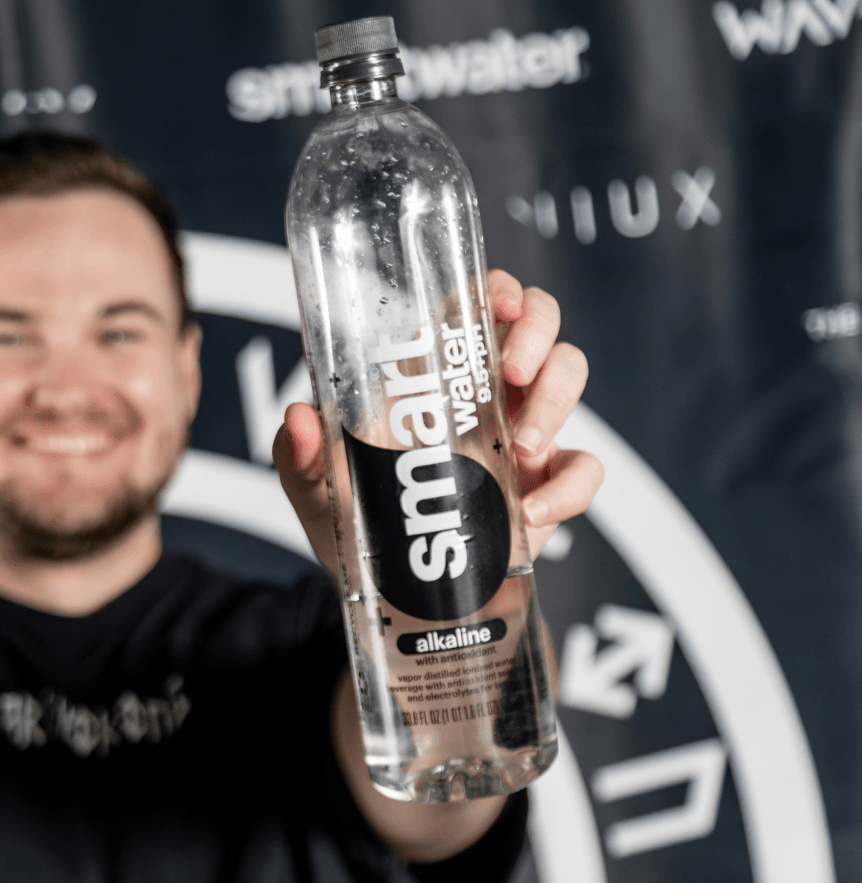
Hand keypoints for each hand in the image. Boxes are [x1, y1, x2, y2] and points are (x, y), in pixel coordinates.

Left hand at [274, 269, 601, 563]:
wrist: (393, 594)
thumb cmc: (356, 520)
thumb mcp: (315, 487)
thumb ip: (300, 455)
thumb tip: (298, 419)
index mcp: (430, 374)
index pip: (473, 304)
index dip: (495, 289)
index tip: (496, 304)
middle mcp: (483, 391)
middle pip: (538, 322)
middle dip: (537, 330)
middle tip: (510, 370)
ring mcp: (523, 432)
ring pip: (569, 374)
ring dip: (556, 399)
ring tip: (521, 447)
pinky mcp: (547, 484)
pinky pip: (584, 468)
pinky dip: (570, 487)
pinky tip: (530, 512)